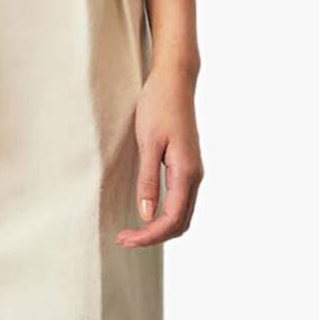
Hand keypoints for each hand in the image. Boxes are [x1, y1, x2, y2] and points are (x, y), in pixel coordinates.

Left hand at [116, 65, 202, 246]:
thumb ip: (148, 180)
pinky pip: (180, 201)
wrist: (175, 80)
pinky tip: (148, 212)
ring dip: (159, 227)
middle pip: (179, 223)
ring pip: (182, 214)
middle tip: (124, 239)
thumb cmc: (159, 106)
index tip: (125, 239)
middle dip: (153, 237)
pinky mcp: (187, 165)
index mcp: (187, 173)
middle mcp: (194, 176)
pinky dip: (165, 214)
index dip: (149, 235)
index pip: (171, 220)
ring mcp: (193, 171)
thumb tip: (147, 216)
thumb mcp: (148, 142)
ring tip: (132, 231)